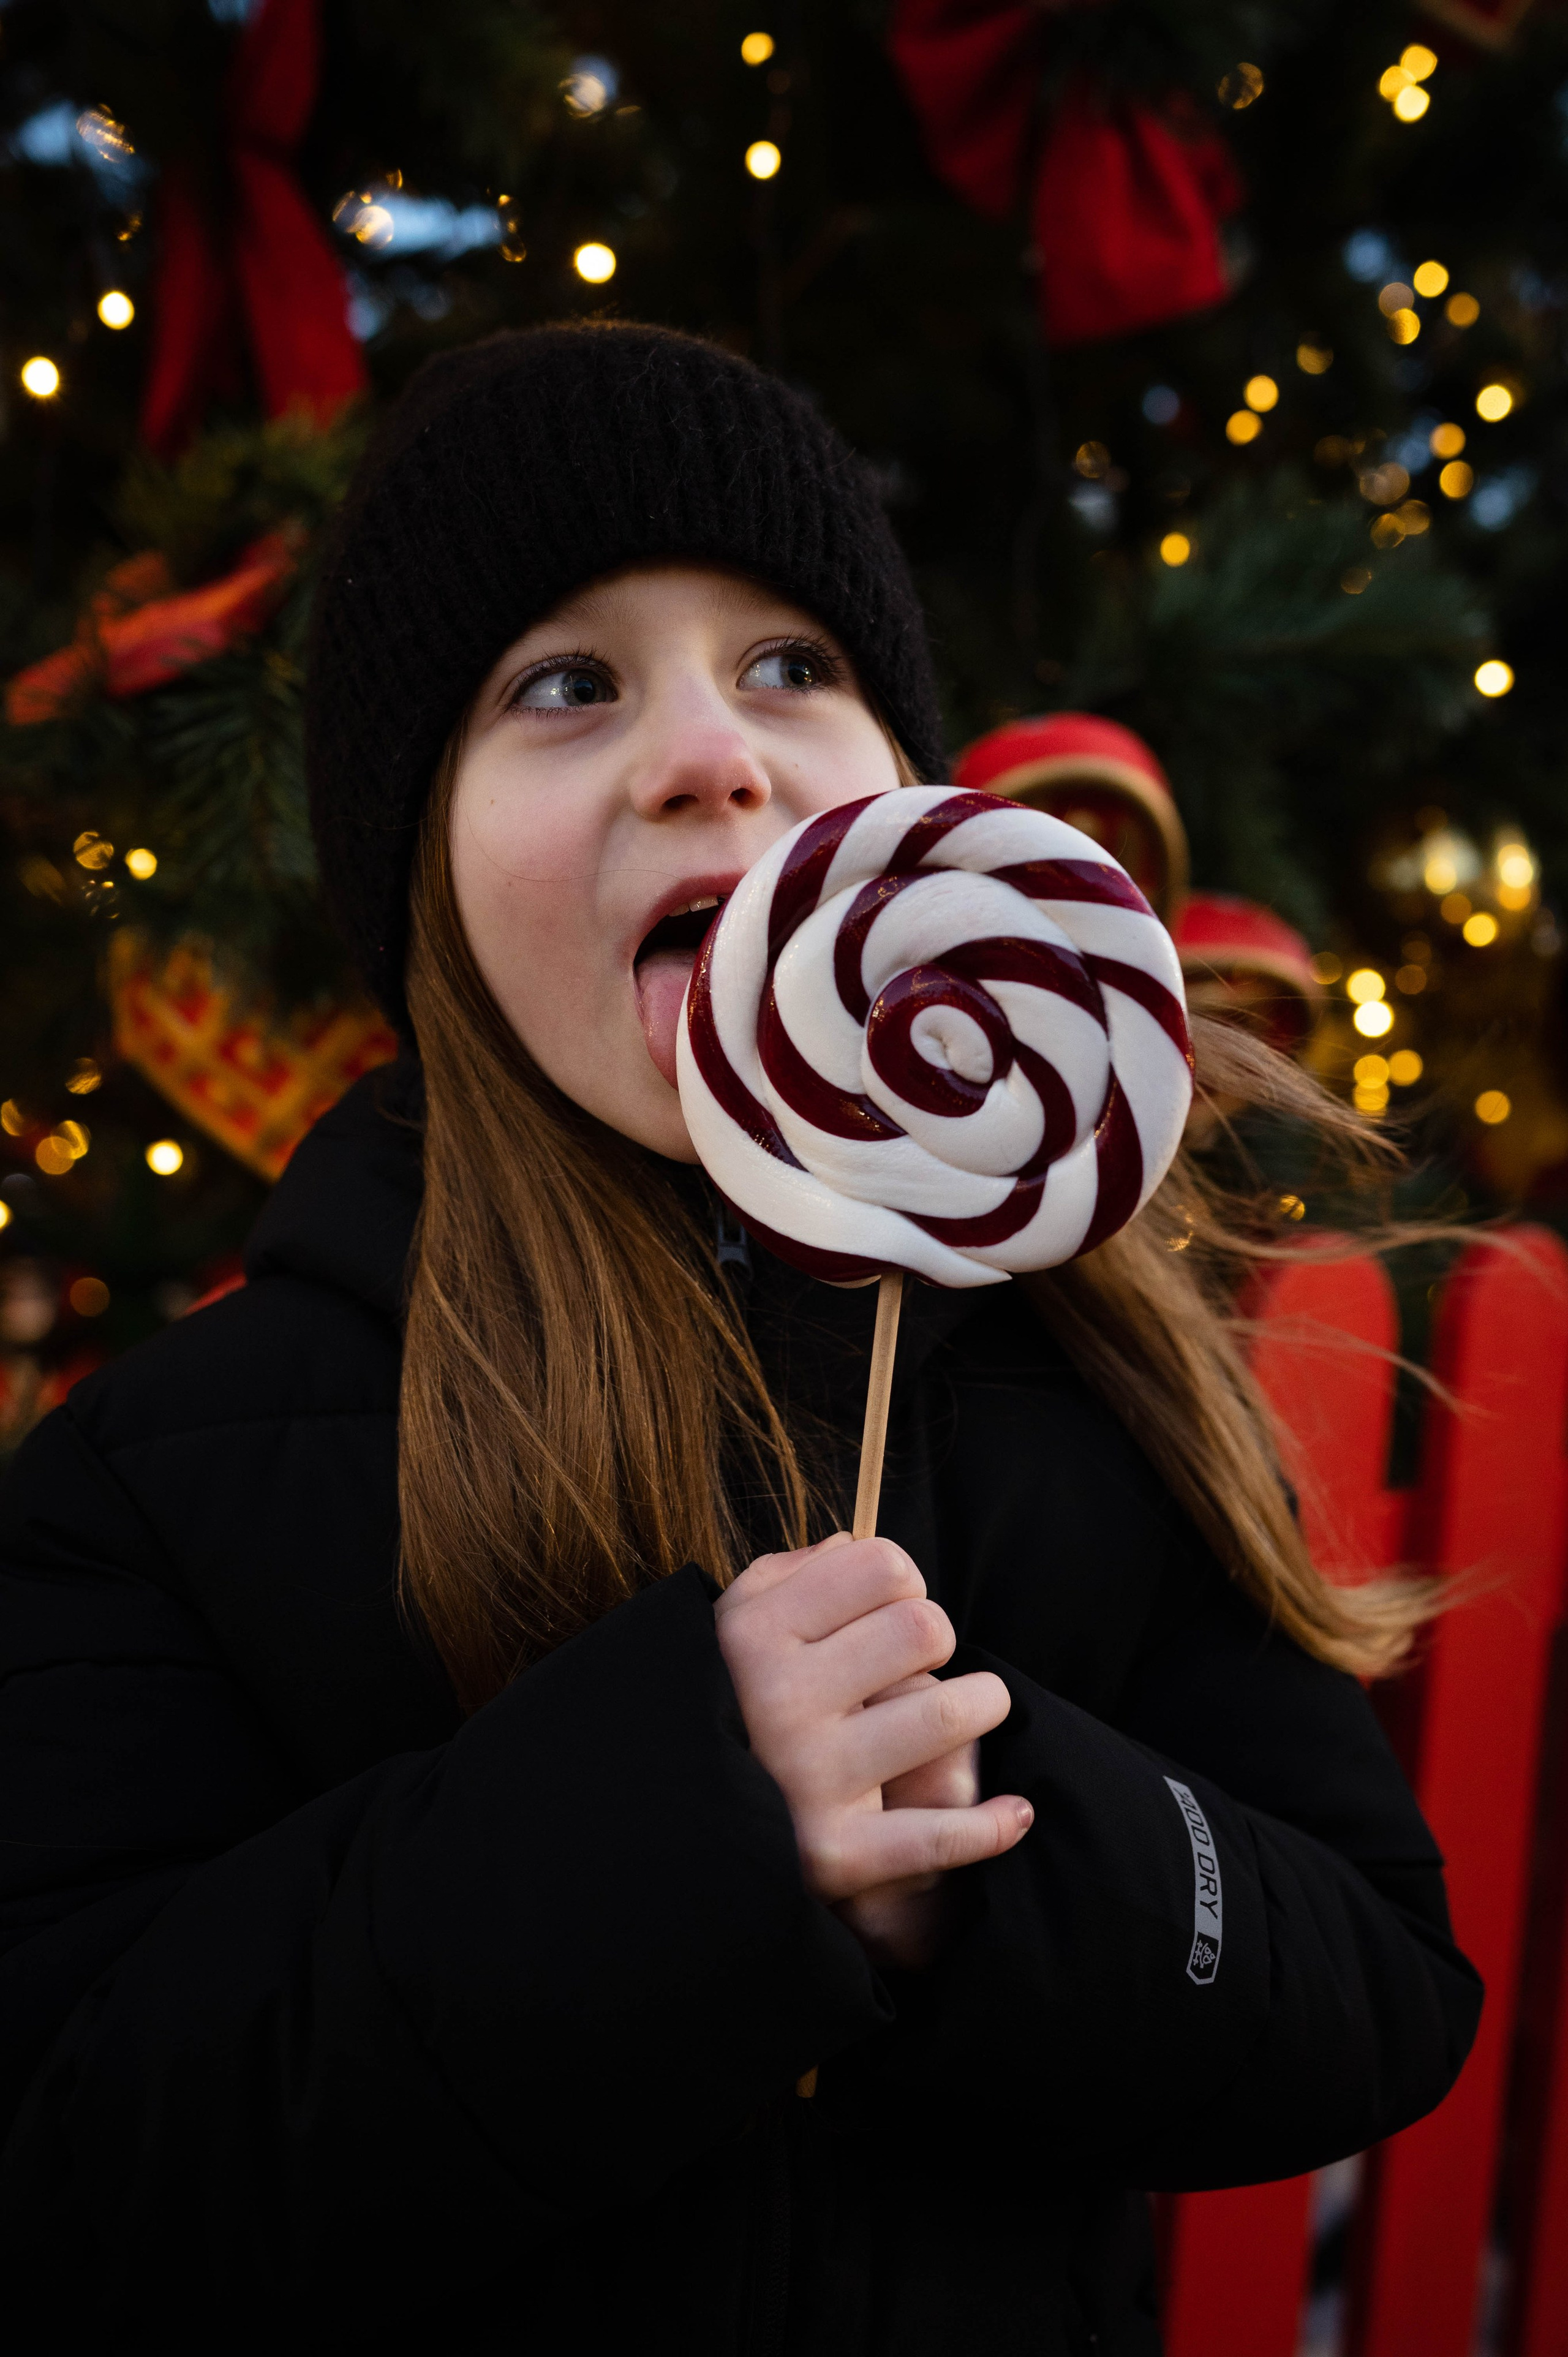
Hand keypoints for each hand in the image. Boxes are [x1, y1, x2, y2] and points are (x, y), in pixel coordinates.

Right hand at [714, 1535, 1030, 1941]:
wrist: (665, 1831)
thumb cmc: (720, 1705)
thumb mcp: (727, 1628)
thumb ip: (785, 1576)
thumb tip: (850, 1545)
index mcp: (752, 1636)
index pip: (883, 1565)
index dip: (900, 1583)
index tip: (887, 1611)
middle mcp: (777, 1700)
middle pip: (924, 1629)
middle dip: (934, 1640)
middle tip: (915, 1667)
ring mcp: (807, 1778)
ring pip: (949, 1712)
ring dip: (978, 1707)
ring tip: (967, 1713)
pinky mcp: (833, 1854)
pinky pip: (937, 1836)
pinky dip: (989, 1828)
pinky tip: (1013, 1814)